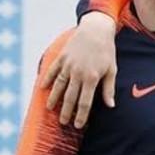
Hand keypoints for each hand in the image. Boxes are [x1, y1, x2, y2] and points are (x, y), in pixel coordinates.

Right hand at [40, 12, 116, 127]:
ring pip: (59, 85)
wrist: (96, 29)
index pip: (84, 102)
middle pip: (70, 97)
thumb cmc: (106, 51)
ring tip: (50, 109)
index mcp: (91, 78)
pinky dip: (46, 79)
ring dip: (54, 98)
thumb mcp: (112, 70)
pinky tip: (42, 88)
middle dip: (66, 111)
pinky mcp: (62, 57)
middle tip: (63, 122)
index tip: (78, 126)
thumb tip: (110, 106)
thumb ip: (108, 89)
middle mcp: (78, 73)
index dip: (81, 116)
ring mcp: (68, 65)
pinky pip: (52, 70)